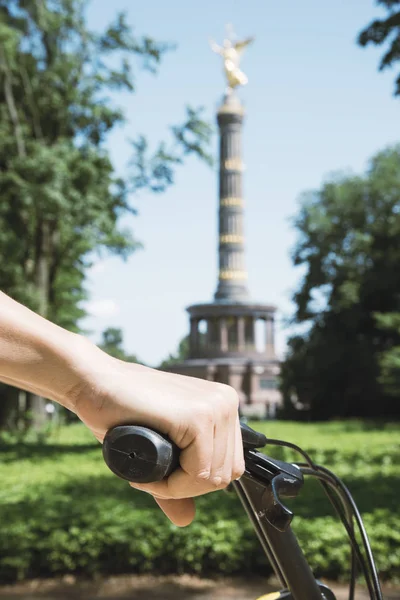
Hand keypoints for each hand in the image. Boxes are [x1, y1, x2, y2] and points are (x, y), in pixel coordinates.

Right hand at [72, 346, 244, 526]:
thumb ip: (176, 481)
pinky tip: (147, 473)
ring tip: (147, 472)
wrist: (95, 384)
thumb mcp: (158, 450)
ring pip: (213, 477)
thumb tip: (187, 520)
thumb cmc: (122, 413)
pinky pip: (198, 473)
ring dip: (177, 487)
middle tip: (152, 476)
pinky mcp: (197, 417)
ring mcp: (215, 407)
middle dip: (186, 486)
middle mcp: (226, 402)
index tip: (162, 474)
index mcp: (224, 405)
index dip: (194, 481)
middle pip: (225, 473)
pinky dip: (172, 485)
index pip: (229, 464)